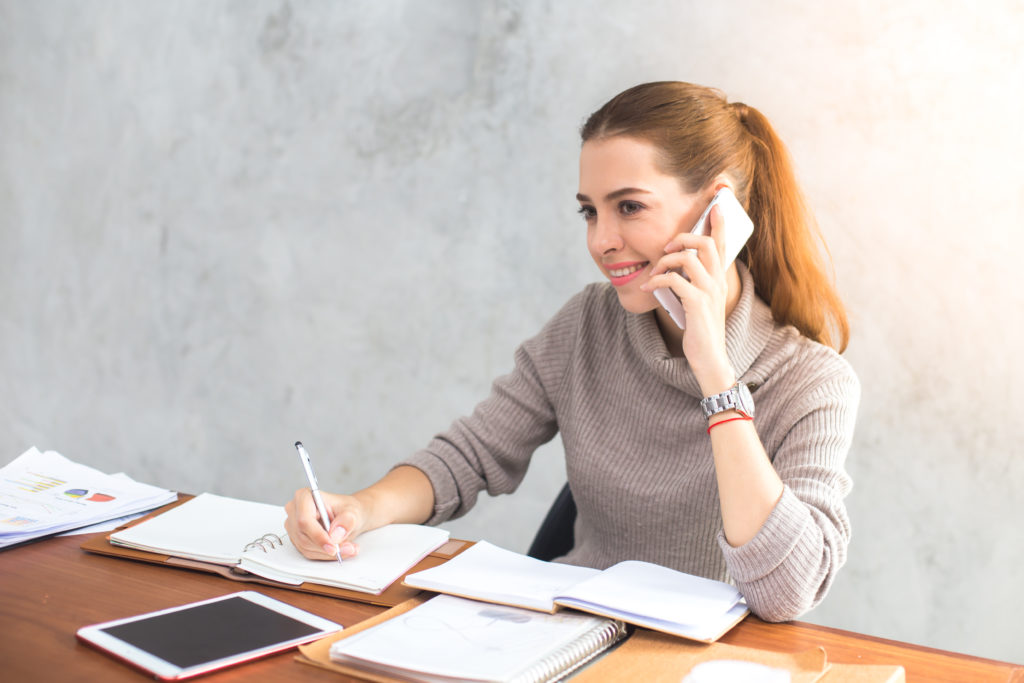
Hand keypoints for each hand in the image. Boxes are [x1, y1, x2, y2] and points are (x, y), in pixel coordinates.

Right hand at [284, 488, 367, 560]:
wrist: (347, 517)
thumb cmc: (346, 509)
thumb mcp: (352, 512)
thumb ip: (346, 522)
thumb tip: (335, 535)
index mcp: (304, 497)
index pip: (304, 520)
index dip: (318, 536)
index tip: (333, 547)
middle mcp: (295, 510)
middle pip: (303, 536)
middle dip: (326, 547)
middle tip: (349, 548)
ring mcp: (293, 526)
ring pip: (306, 547)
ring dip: (328, 553)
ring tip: (349, 548)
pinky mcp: (297, 539)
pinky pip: (308, 552)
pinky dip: (326, 554)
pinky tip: (340, 550)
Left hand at [641, 205, 736, 392]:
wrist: (708, 358)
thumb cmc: (701, 329)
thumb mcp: (700, 300)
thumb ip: (692, 282)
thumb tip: (674, 267)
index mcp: (719, 278)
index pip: (723, 243)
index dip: (720, 222)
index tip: (717, 202)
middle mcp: (718, 281)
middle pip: (707, 243)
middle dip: (684, 237)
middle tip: (666, 246)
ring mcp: (709, 292)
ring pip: (690, 258)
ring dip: (667, 260)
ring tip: (654, 271)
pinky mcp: (697, 304)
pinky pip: (675, 281)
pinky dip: (658, 280)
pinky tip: (649, 287)